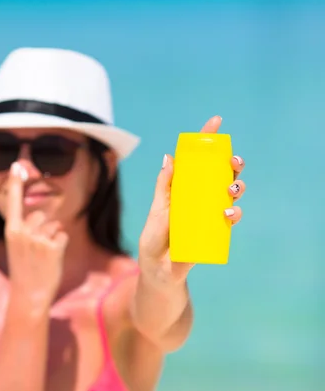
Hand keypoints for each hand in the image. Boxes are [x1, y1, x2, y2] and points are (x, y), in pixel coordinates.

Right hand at [4, 163, 68, 307]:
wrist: (29, 295)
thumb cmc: (25, 270)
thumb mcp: (18, 247)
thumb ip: (26, 230)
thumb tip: (43, 217)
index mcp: (11, 231)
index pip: (14, 203)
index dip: (17, 183)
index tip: (17, 165)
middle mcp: (24, 232)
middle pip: (41, 215)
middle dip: (44, 227)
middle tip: (38, 250)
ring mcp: (39, 240)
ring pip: (55, 225)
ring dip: (54, 236)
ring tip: (45, 256)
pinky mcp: (54, 247)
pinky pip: (64, 235)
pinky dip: (62, 245)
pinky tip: (53, 259)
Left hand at [139, 116, 245, 283]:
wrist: (158, 270)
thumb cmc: (154, 237)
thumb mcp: (157, 208)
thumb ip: (163, 185)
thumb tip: (169, 157)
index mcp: (186, 187)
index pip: (198, 159)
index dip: (208, 140)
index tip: (216, 121)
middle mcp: (201, 197)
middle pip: (222, 174)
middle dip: (232, 164)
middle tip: (233, 163)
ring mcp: (210, 214)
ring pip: (231, 194)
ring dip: (236, 187)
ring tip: (230, 191)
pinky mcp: (215, 232)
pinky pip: (230, 219)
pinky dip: (233, 214)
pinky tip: (227, 214)